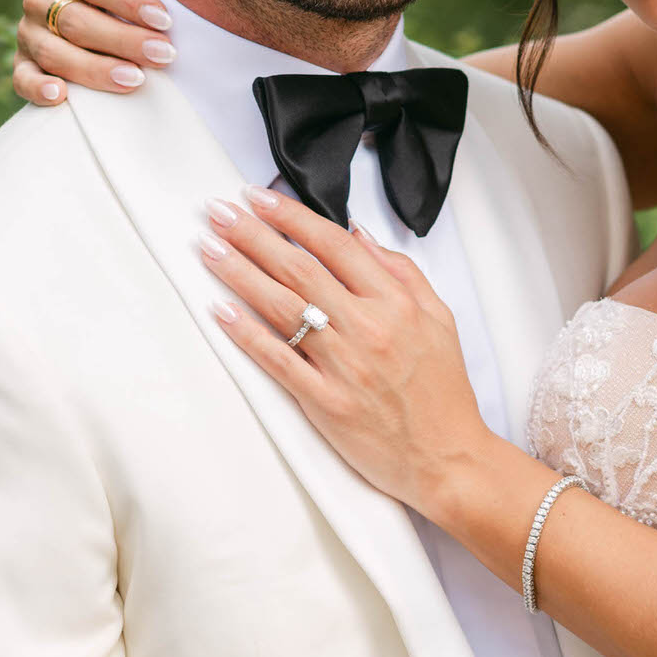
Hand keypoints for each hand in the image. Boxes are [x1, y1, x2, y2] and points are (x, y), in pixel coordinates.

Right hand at [14, 0, 175, 104]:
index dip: (128, 1)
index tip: (166, 20)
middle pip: (77, 22)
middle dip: (124, 41)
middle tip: (165, 55)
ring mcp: (29, 31)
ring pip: (56, 54)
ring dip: (96, 70)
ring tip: (136, 80)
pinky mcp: (23, 61)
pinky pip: (22, 78)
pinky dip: (38, 89)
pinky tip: (63, 97)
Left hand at [200, 187, 495, 519]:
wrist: (447, 459)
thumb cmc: (443, 391)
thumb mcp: (440, 318)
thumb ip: (401, 272)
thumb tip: (358, 233)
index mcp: (396, 303)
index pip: (335, 245)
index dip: (292, 217)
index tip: (260, 198)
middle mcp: (367, 328)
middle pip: (299, 268)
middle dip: (253, 234)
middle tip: (218, 212)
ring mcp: (344, 366)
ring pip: (282, 307)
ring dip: (240, 273)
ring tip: (209, 248)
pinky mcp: (325, 403)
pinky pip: (277, 361)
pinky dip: (247, 334)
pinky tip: (220, 310)